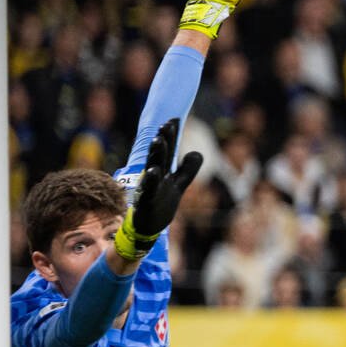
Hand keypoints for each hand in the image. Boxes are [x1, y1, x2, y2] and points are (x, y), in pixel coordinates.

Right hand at [115, 118, 202, 261]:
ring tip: (157, 139)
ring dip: (156, 154)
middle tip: (166, 124)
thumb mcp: (179, 185)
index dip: (171, 136)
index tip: (173, 119)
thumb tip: (198, 152)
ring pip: (153, 168)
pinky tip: (153, 170)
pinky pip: (149, 189)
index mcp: (163, 171)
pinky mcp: (147, 201)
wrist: (147, 227)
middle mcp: (155, 176)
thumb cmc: (161, 202)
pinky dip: (151, 180)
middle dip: (163, 140)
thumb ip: (188, 170)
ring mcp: (150, 187)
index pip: (168, 151)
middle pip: (160, 155)